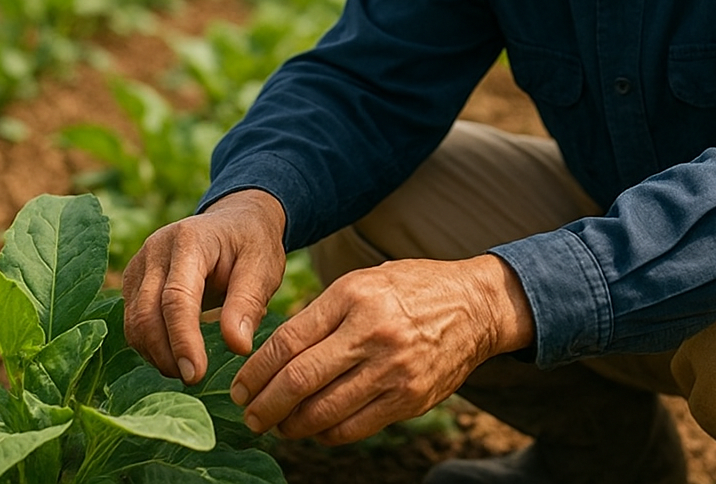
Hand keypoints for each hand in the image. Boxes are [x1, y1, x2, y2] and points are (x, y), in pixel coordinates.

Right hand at [121, 189, 286, 382]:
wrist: (235, 222)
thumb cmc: (251, 244)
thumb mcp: (263, 267)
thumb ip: (248, 303)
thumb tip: (237, 347)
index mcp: (189, 240)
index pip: (176, 298)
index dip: (183, 340)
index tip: (195, 374)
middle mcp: (155, 249)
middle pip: (146, 313)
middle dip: (166, 354)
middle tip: (193, 380)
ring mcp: (139, 264)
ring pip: (134, 322)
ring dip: (156, 354)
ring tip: (188, 369)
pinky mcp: (134, 281)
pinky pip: (132, 321)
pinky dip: (150, 345)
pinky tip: (175, 355)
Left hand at [229, 254, 533, 444]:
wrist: (477, 306)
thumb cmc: (411, 289)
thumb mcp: (363, 282)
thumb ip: (322, 314)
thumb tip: (274, 355)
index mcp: (353, 296)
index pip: (288, 341)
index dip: (255, 371)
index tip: (239, 387)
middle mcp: (371, 333)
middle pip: (299, 380)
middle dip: (265, 405)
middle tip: (249, 416)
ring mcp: (393, 370)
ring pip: (324, 411)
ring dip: (292, 425)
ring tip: (279, 425)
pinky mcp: (410, 399)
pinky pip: (354, 427)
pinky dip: (326, 433)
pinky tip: (316, 428)